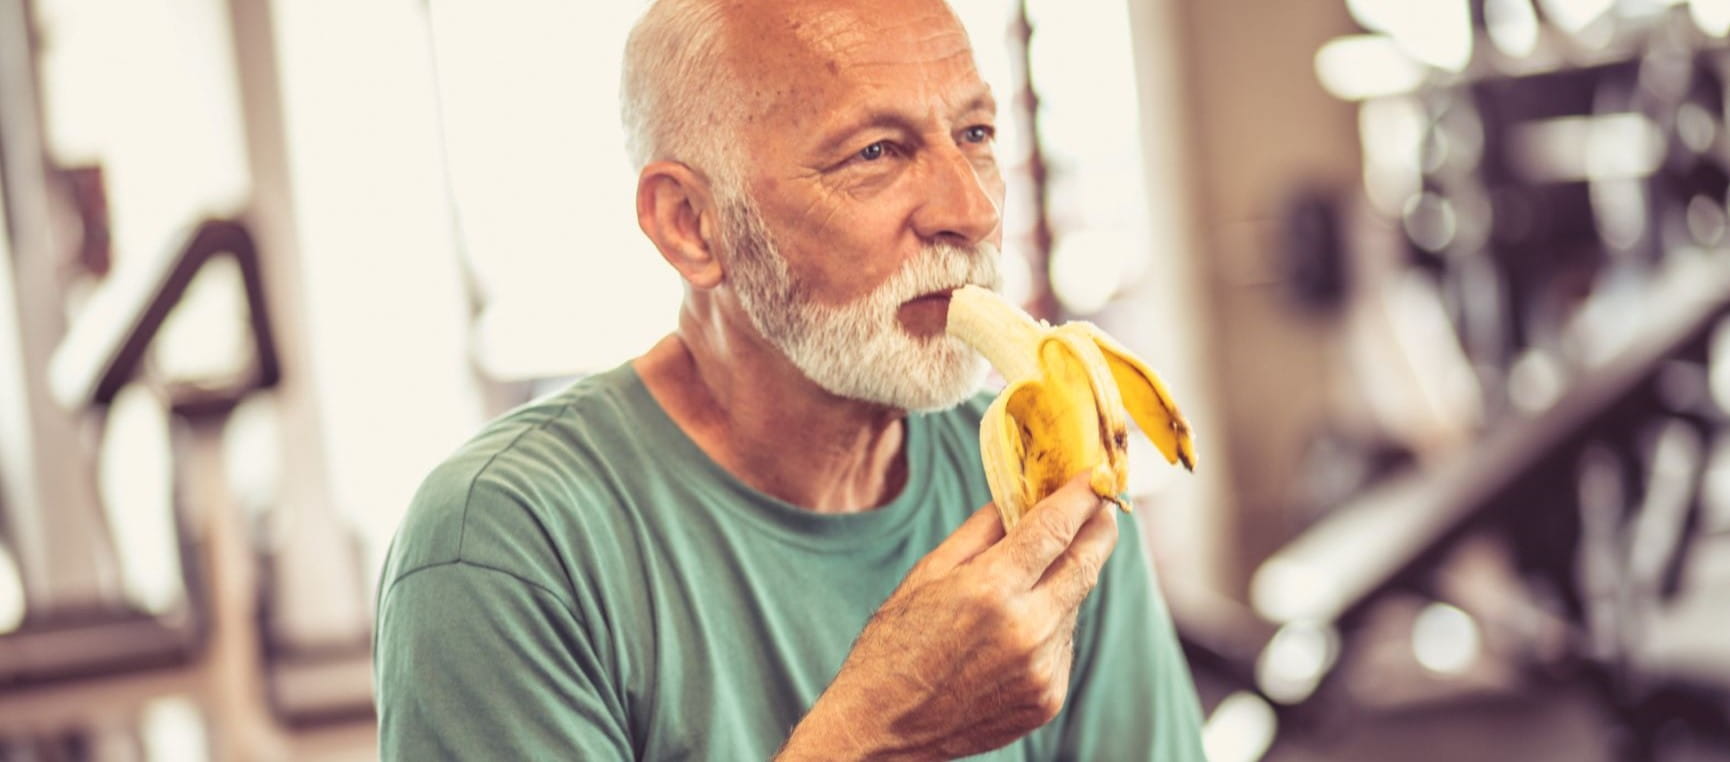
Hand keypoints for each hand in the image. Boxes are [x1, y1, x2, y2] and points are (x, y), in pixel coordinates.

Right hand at [776, 471, 1120, 760]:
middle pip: (1084, 566)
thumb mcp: (927, 575)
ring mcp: (1041, 668)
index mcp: (991, 590)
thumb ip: (981, 532)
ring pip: (1073, 607)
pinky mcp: (1047, 698)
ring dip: (1065, 582)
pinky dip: (1051, 625)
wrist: (882, 727)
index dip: (1080, 498)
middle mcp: (1026, 629)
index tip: (1093, 478)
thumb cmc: (894, 646)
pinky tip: (1018, 627)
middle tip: (1105, 508)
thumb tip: (1018, 499)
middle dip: (1099, 531)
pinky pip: (1063, 645)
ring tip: (1035, 576)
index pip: (1054, 529)